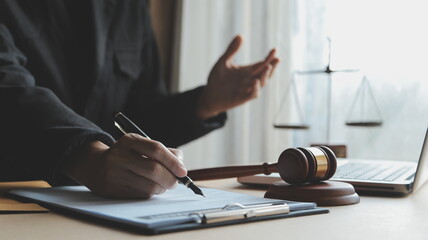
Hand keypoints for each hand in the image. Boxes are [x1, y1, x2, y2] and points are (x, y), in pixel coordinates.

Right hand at [62, 134, 186, 198]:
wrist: (95, 166)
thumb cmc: (126, 155)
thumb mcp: (140, 146)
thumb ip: (162, 151)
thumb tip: (180, 162)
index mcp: (129, 141)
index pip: (156, 149)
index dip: (172, 161)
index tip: (183, 171)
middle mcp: (119, 156)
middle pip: (154, 169)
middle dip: (170, 178)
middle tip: (175, 181)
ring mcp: (115, 174)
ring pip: (149, 186)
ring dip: (162, 187)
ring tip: (163, 184)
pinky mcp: (113, 190)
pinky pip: (141, 195)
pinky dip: (152, 193)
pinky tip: (151, 187)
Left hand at [197, 35, 279, 118]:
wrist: (209, 95)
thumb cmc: (217, 79)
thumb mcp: (223, 62)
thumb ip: (232, 50)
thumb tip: (240, 35)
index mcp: (248, 71)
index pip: (262, 63)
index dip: (269, 57)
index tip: (275, 50)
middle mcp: (250, 80)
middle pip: (265, 73)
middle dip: (272, 66)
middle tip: (277, 59)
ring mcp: (247, 90)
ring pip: (261, 83)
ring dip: (265, 75)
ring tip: (267, 66)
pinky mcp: (242, 98)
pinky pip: (252, 94)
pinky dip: (255, 89)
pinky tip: (255, 81)